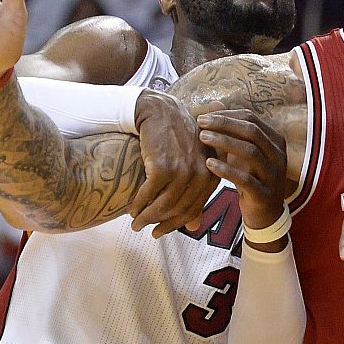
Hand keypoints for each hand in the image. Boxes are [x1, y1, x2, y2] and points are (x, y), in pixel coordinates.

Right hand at [122, 91, 219, 237]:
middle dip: (161, 224)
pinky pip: (149, 194)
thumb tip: (194, 226)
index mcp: (211, 175)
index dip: (176, 224)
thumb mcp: (193, 164)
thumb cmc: (176, 138)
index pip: (194, 209)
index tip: (160, 232)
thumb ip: (195, 195)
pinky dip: (139, 204)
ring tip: (135, 223)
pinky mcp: (163, 167)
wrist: (160, 111)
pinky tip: (131, 209)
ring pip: (163, 205)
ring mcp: (183, 171)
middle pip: (179, 210)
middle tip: (146, 231)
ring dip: (147, 217)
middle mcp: (201, 174)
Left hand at [198, 110, 288, 243]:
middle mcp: (278, 155)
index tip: (203, 116)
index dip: (227, 115)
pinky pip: (246, 179)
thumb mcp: (243, 152)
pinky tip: (208, 164)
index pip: (251, 118)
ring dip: (224, 142)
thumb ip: (231, 130)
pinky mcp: (265, 194)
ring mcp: (274, 175)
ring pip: (250, 152)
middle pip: (252, 131)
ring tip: (202, 138)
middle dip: (224, 124)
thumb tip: (214, 103)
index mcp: (275, 140)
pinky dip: (226, 169)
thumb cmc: (251, 177)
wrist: (265, 213)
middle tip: (200, 123)